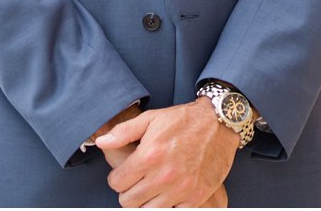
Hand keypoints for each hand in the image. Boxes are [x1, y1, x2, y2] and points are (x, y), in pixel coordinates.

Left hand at [97, 100, 238, 207]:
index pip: (117, 183)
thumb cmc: (182, 120)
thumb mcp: (150, 119)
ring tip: (150, 189)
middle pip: (129, 202)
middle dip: (128, 193)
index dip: (117, 179)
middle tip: (135, 183)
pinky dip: (167, 206)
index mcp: (149, 156)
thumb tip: (101, 142)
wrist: (219, 125)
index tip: (123, 175)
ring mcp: (181, 189)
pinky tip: (167, 194)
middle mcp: (164, 176)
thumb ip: (123, 132)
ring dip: (145, 202)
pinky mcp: (196, 198)